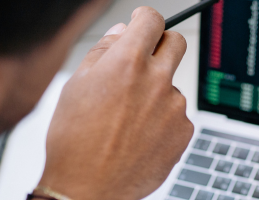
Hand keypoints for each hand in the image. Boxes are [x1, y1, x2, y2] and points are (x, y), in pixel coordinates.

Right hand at [38, 6, 192, 199]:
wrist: (88, 188)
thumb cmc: (74, 141)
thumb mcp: (75, 86)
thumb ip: (103, 53)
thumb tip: (121, 34)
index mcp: (127, 63)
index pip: (152, 20)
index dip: (145, 18)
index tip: (143, 22)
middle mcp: (156, 81)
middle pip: (176, 43)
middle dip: (161, 44)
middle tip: (145, 58)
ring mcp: (174, 107)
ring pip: (172, 85)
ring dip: (157, 91)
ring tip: (127, 118)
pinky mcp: (184, 131)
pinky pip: (176, 114)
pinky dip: (162, 119)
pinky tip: (139, 135)